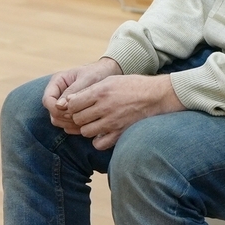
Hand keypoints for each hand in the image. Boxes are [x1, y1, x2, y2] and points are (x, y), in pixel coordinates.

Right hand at [43, 58, 121, 133]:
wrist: (107, 74)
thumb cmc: (96, 73)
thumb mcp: (86, 79)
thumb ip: (72, 91)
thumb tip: (59, 106)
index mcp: (57, 82)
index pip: (47, 100)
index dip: (56, 109)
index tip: (72, 111)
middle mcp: (56, 94)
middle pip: (51, 112)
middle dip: (64, 118)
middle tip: (81, 118)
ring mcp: (62, 104)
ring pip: (57, 120)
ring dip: (69, 124)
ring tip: (85, 121)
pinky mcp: (69, 112)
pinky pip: (66, 124)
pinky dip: (74, 127)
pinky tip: (87, 124)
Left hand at [57, 74, 184, 150]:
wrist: (156, 95)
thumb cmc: (131, 86)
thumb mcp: (109, 81)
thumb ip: (88, 90)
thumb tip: (68, 100)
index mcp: (100, 92)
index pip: (73, 104)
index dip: (72, 105)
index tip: (78, 105)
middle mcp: (104, 108)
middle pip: (77, 118)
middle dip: (78, 116)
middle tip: (86, 114)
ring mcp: (112, 122)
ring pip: (85, 131)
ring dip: (87, 127)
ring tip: (94, 122)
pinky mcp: (120, 133)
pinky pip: (99, 144)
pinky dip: (97, 140)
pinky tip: (102, 133)